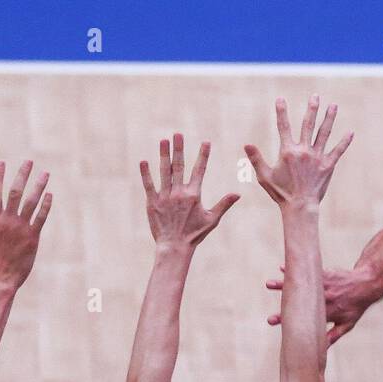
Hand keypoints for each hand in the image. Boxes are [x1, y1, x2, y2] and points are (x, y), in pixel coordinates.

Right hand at [0, 160, 51, 287]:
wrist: (0, 279)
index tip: (2, 162)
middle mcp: (8, 221)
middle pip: (16, 191)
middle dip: (22, 174)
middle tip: (29, 161)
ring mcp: (21, 228)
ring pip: (32, 202)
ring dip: (39, 186)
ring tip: (45, 173)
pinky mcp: (33, 237)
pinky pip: (41, 218)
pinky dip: (46, 205)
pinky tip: (50, 194)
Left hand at [140, 134, 238, 248]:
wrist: (174, 247)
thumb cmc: (194, 234)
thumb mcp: (212, 219)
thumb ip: (224, 204)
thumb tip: (238, 194)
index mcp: (193, 195)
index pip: (200, 170)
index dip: (203, 155)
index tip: (205, 142)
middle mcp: (179, 193)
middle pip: (179, 166)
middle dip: (179, 148)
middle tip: (178, 134)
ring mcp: (164, 197)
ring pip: (164, 171)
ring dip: (164, 155)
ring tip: (163, 140)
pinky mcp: (152, 202)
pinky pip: (149, 184)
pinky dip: (146, 173)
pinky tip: (144, 161)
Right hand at [244, 95, 352, 209]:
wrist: (300, 207)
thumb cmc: (281, 193)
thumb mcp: (264, 176)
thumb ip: (256, 159)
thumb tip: (246, 144)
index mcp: (288, 151)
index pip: (283, 127)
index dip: (281, 112)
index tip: (280, 99)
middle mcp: (304, 151)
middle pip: (308, 125)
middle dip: (312, 109)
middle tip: (315, 96)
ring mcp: (317, 157)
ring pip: (324, 133)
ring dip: (329, 118)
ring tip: (333, 106)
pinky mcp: (328, 166)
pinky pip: (337, 151)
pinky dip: (344, 142)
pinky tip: (350, 132)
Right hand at [264, 264, 380, 344]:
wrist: (366, 284)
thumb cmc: (355, 306)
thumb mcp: (346, 324)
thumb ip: (333, 336)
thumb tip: (321, 351)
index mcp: (326, 313)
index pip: (305, 320)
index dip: (289, 322)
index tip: (274, 324)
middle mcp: (323, 300)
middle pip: (299, 304)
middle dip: (283, 308)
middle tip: (268, 315)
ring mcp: (322, 286)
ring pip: (300, 286)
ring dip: (283, 284)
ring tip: (268, 284)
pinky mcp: (323, 274)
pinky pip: (307, 272)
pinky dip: (295, 270)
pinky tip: (281, 269)